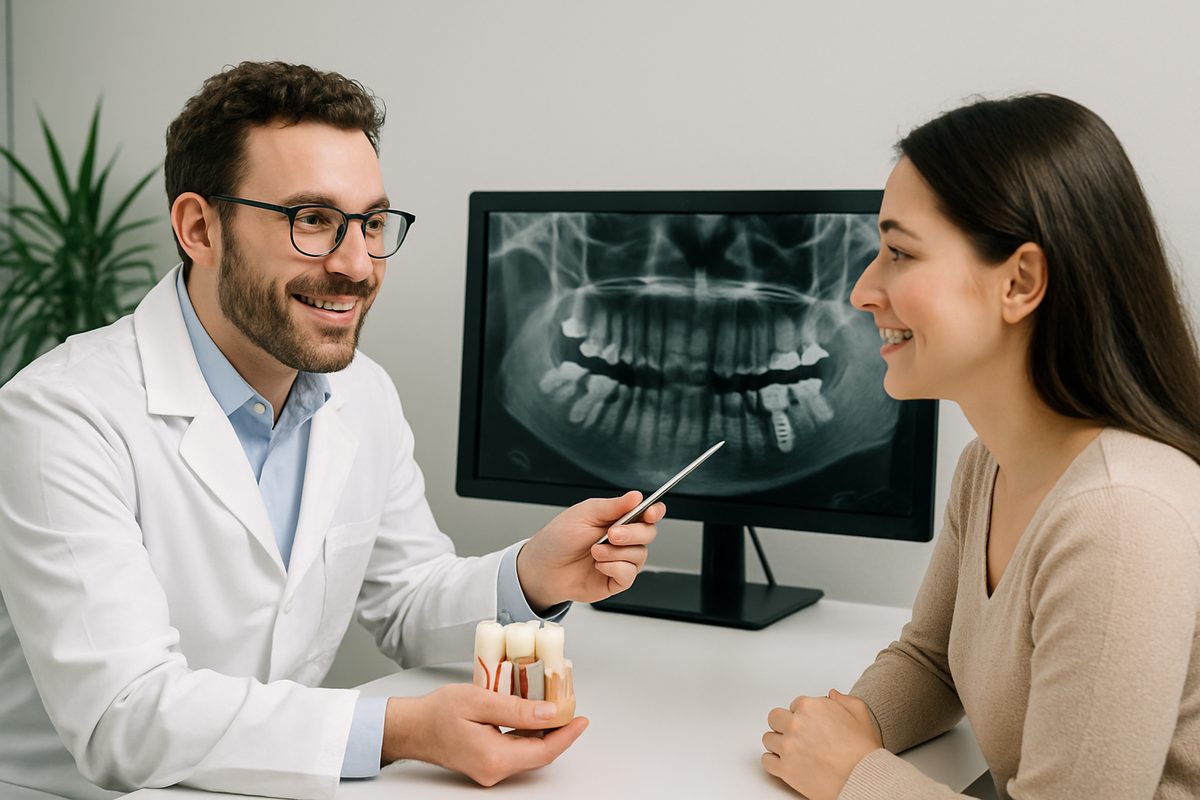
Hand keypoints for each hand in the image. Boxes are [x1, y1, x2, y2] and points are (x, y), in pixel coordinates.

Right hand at [382, 684, 587, 785]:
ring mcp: (489, 770)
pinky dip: (527, 733)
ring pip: (528, 752)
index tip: (581, 719)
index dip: (567, 735)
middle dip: (558, 731)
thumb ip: (516, 709)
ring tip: (553, 706)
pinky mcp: (486, 764)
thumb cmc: (437, 712)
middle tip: (570, 707)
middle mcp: (494, 770)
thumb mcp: (479, 700)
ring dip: (543, 731)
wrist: (411, 727)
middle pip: (539, 753)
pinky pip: (515, 750)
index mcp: (494, 757)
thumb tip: (549, 713)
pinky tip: (530, 714)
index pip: (544, 751)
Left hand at [517, 490, 663, 609]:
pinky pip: (629, 574)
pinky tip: (599, 565)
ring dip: (616, 553)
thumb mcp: (584, 514)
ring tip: (594, 551)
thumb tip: (636, 496)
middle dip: (633, 533)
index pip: (646, 514)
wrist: (542, 568)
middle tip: (612, 534)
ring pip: (640, 555)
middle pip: (648, 534)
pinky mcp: (616, 580)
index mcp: (616, 519)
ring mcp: (620, 560)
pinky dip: (614, 568)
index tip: (651, 512)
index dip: (654, 512)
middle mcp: (622, 540)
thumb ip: (613, 506)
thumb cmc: (558, 539)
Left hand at [761, 689, 882, 799]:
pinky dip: (774, 763)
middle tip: (796, 735)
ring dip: (778, 743)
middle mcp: (796, 723)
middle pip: (775, 718)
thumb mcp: (861, 715)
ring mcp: (788, 746)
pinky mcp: (785, 769)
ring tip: (792, 751)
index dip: (803, 715)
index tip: (810, 725)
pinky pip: (766, 761)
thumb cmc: (864, 751)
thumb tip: (833, 695)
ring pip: (768, 739)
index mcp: (811, 707)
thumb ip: (845, 700)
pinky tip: (786, 764)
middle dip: (784, 724)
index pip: (795, 704)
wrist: (863, 779)